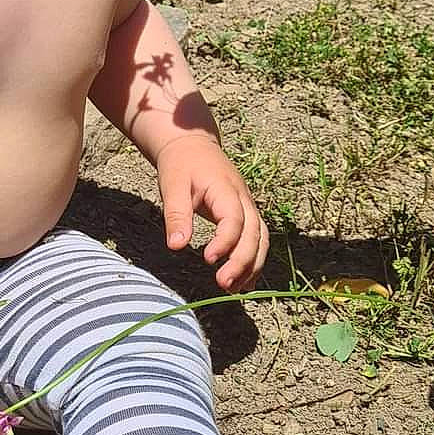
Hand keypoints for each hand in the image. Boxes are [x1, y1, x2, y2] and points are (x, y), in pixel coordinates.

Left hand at [156, 133, 267, 290]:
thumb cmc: (181, 165)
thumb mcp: (172, 186)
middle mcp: (244, 199)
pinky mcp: (246, 214)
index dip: (225, 242)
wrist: (192, 145)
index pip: (234, 219)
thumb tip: (176, 246)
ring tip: (233, 290)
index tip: (208, 260)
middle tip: (223, 284)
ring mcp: (248, 206)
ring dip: (251, 266)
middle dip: (242, 261)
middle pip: (254, 233)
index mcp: (226, 189)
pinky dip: (253, 261)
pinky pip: (257, 240)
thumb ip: (176, 215)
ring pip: (261, 239)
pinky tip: (243, 283)